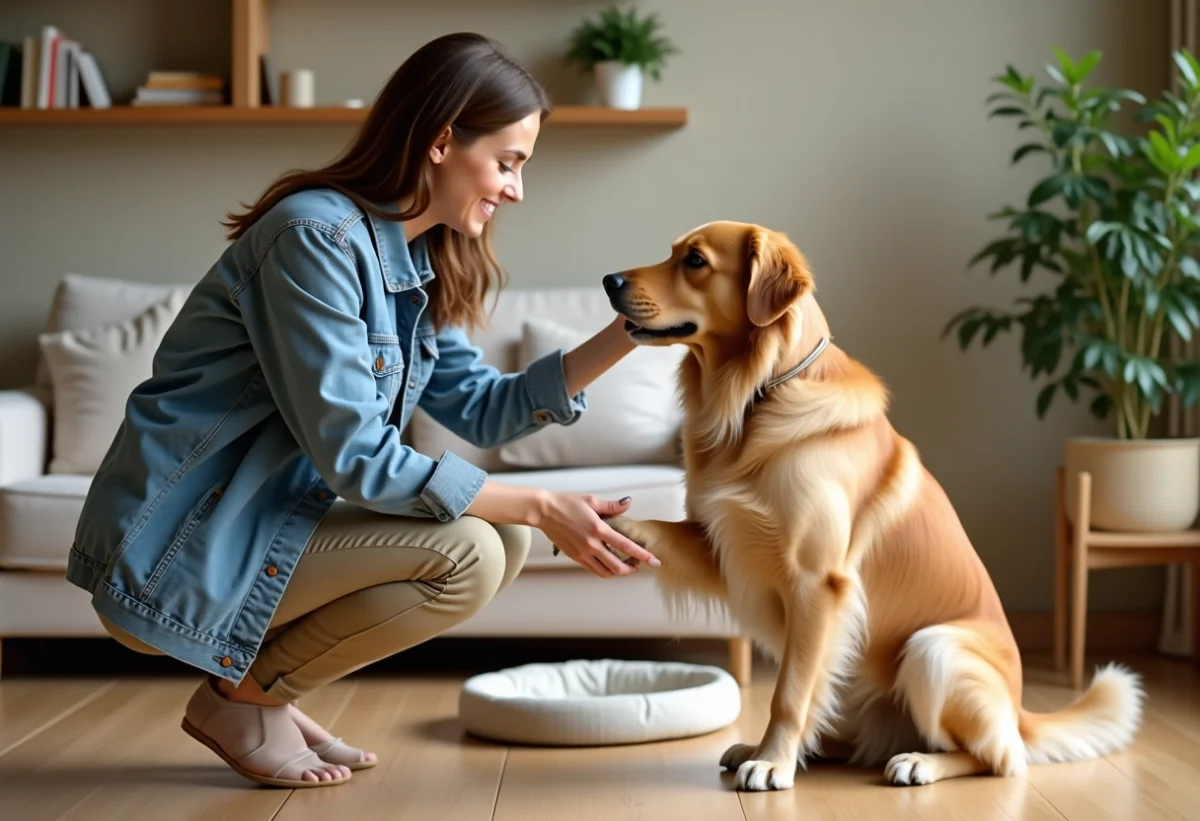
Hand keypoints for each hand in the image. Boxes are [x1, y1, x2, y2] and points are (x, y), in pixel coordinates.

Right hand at [539, 494, 659, 577]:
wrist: (544, 511)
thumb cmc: (568, 503)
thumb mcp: (592, 500)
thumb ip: (612, 506)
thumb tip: (628, 503)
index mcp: (598, 528)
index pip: (625, 546)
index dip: (642, 555)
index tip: (654, 561)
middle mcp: (591, 544)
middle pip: (617, 566)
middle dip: (632, 569)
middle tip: (641, 566)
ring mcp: (582, 553)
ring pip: (605, 572)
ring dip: (619, 573)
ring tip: (626, 567)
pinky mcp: (575, 557)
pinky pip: (594, 570)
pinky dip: (605, 571)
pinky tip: (610, 565)